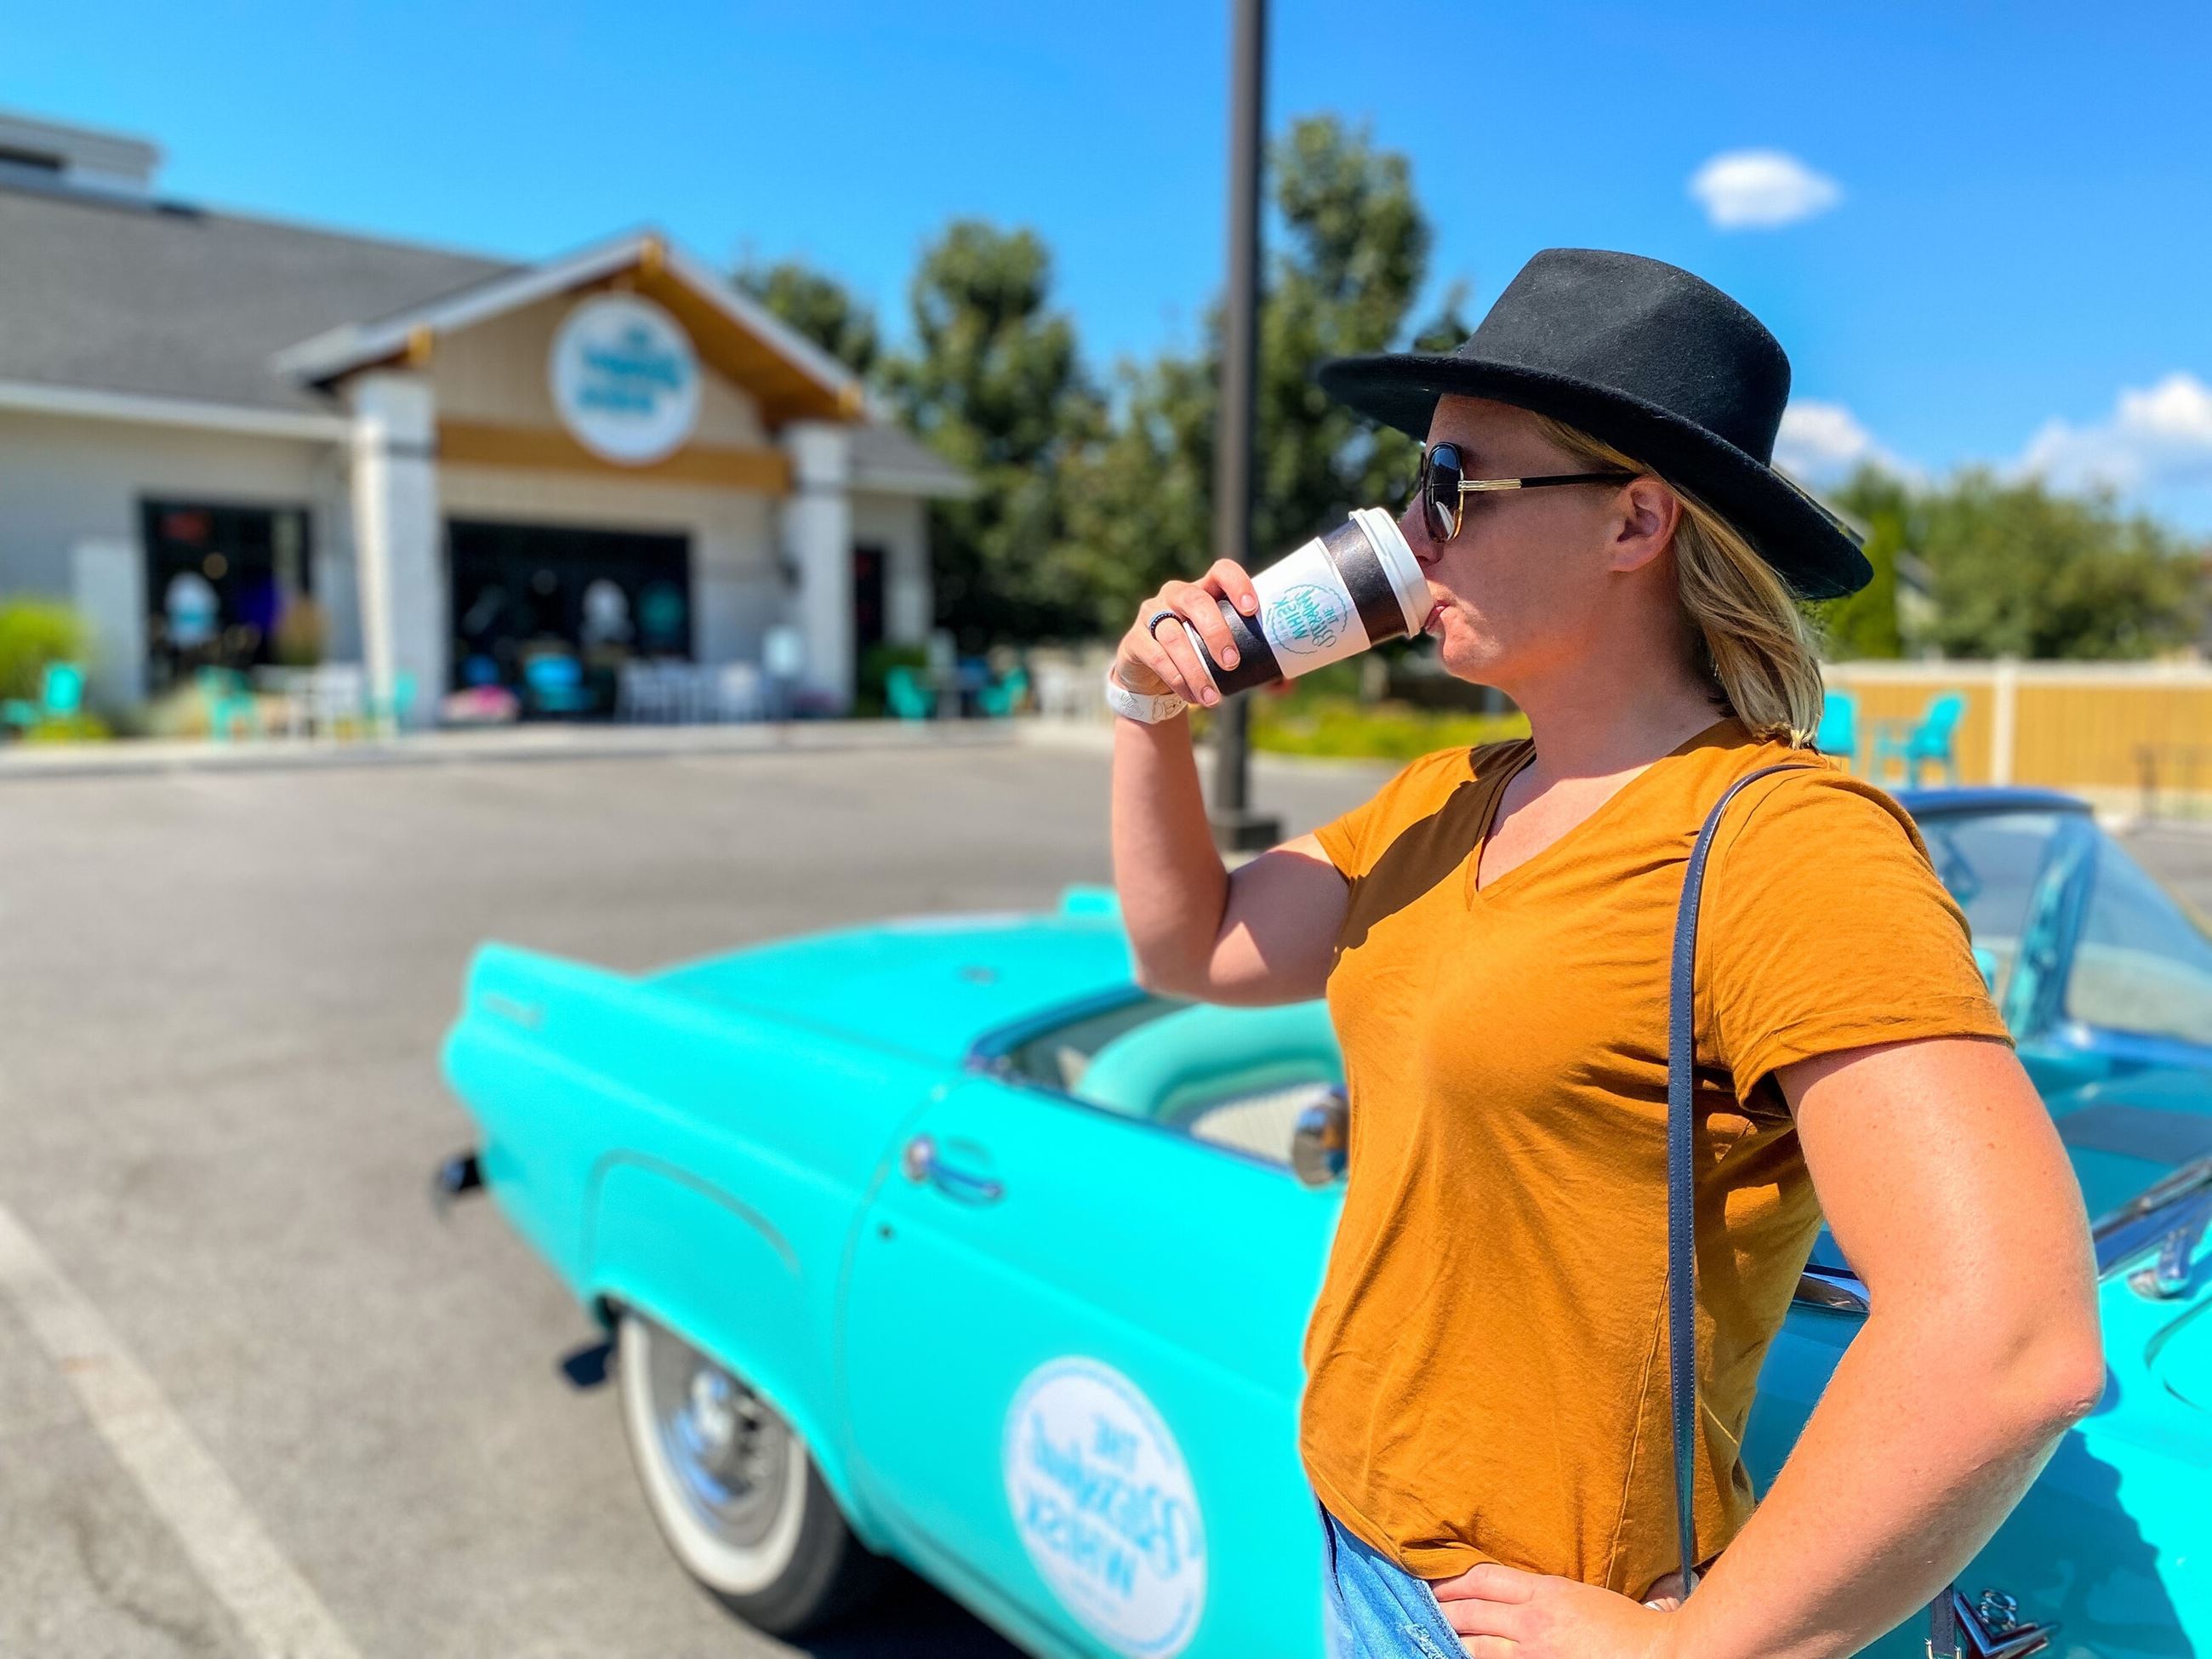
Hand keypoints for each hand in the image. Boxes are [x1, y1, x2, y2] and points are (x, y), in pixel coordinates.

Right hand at [1112, 559, 1261, 706]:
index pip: (1221, 571)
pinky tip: (1192, 697)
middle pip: (1195, 601)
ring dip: (1196, 669)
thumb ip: (1257, 669)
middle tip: (1232, 663)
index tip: (1252, 610)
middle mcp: (1176, 595)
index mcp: (1205, 590)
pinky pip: (1155, 656)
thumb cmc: (1199, 658)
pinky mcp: (1135, 640)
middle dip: (1216, 632)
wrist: (1152, 679)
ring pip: (1173, 636)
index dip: (1237, 583)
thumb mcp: (1225, 657)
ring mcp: (1152, 614)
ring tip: (1213, 697)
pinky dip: (1176, 679)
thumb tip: (1287, 686)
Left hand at [1427, 1559, 1680, 1658]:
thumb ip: (1545, 1594)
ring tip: (1438, 1636)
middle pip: (1472, 1612)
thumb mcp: (1581, 1595)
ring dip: (1455, 1640)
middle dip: (1445, 1611)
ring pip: (1477, 1646)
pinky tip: (1466, 1657)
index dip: (1453, 1581)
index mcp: (1545, 1591)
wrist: (1661, 1654)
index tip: (1435, 1583)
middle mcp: (1533, 1621)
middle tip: (1425, 1610)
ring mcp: (1534, 1653)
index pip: (1483, 1579)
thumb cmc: (1627, 1626)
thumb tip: (1513, 1597)